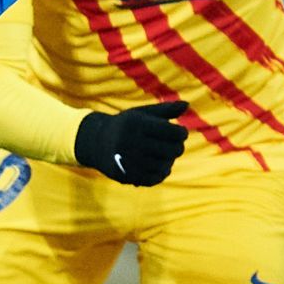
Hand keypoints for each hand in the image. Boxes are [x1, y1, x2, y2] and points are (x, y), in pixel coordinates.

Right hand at [74, 100, 189, 185]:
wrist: (97, 142)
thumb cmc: (126, 125)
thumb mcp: (142, 113)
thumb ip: (165, 110)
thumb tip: (186, 104)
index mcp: (138, 124)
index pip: (173, 132)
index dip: (181, 133)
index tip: (180, 132)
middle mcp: (132, 142)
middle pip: (172, 150)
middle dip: (177, 147)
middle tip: (174, 145)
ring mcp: (130, 161)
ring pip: (165, 165)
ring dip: (169, 160)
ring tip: (166, 155)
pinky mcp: (128, 175)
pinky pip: (155, 178)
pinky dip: (161, 173)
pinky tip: (160, 166)